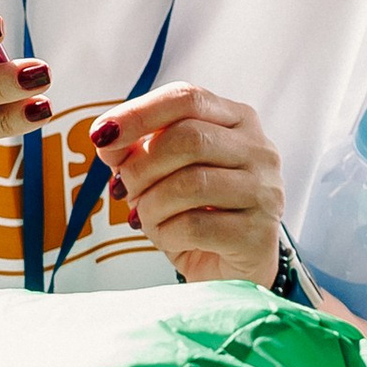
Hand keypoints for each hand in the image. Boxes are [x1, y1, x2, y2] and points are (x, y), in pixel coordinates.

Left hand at [91, 83, 282, 289]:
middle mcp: (259, 150)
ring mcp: (264, 192)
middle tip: (124, 189)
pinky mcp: (258, 235)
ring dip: (151, 204)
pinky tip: (169, 239)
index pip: (187, 97)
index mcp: (237, 120)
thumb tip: (107, 139)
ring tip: (145, 218)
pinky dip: (166, 234)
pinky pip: (194, 226)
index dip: (139, 113)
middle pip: (188, 138)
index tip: (101, 136)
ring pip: (190, 183)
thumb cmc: (195, 212)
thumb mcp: (162, 173)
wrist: (230, 268)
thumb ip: (137, 149)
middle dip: (142, 166)